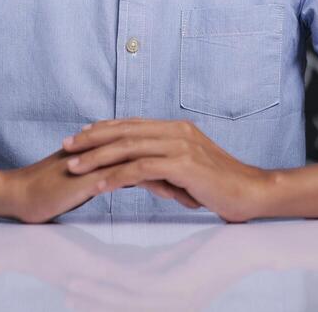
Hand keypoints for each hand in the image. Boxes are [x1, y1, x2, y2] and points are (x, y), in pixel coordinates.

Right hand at [2, 142, 198, 223]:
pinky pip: (129, 176)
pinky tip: (170, 195)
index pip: (148, 149)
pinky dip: (153, 184)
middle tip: (201, 187)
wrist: (20, 195)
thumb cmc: (50, 190)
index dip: (171, 162)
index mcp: (107, 149)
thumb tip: (132, 176)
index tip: (193, 179)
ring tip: (191, 196)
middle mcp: (107, 149)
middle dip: (178, 169)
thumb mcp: (87, 180)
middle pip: (152, 151)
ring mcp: (101, 159)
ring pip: (145, 161)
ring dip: (171, 178)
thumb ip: (109, 173)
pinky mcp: (93, 175)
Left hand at [64, 118, 268, 222]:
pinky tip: (99, 186)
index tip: (80, 136)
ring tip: (74, 168)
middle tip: (66, 147)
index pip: (132, 124)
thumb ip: (164, 167)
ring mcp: (179, 146)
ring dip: (97, 158)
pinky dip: (116, 176)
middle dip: (92, 139)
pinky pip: (140, 169)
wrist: (251, 192)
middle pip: (124, 131)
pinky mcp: (182, 165)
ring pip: (128, 148)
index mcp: (177, 129)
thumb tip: (140, 174)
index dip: (104, 129)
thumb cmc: (222, 186)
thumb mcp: (188, 172)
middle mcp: (176, 131)